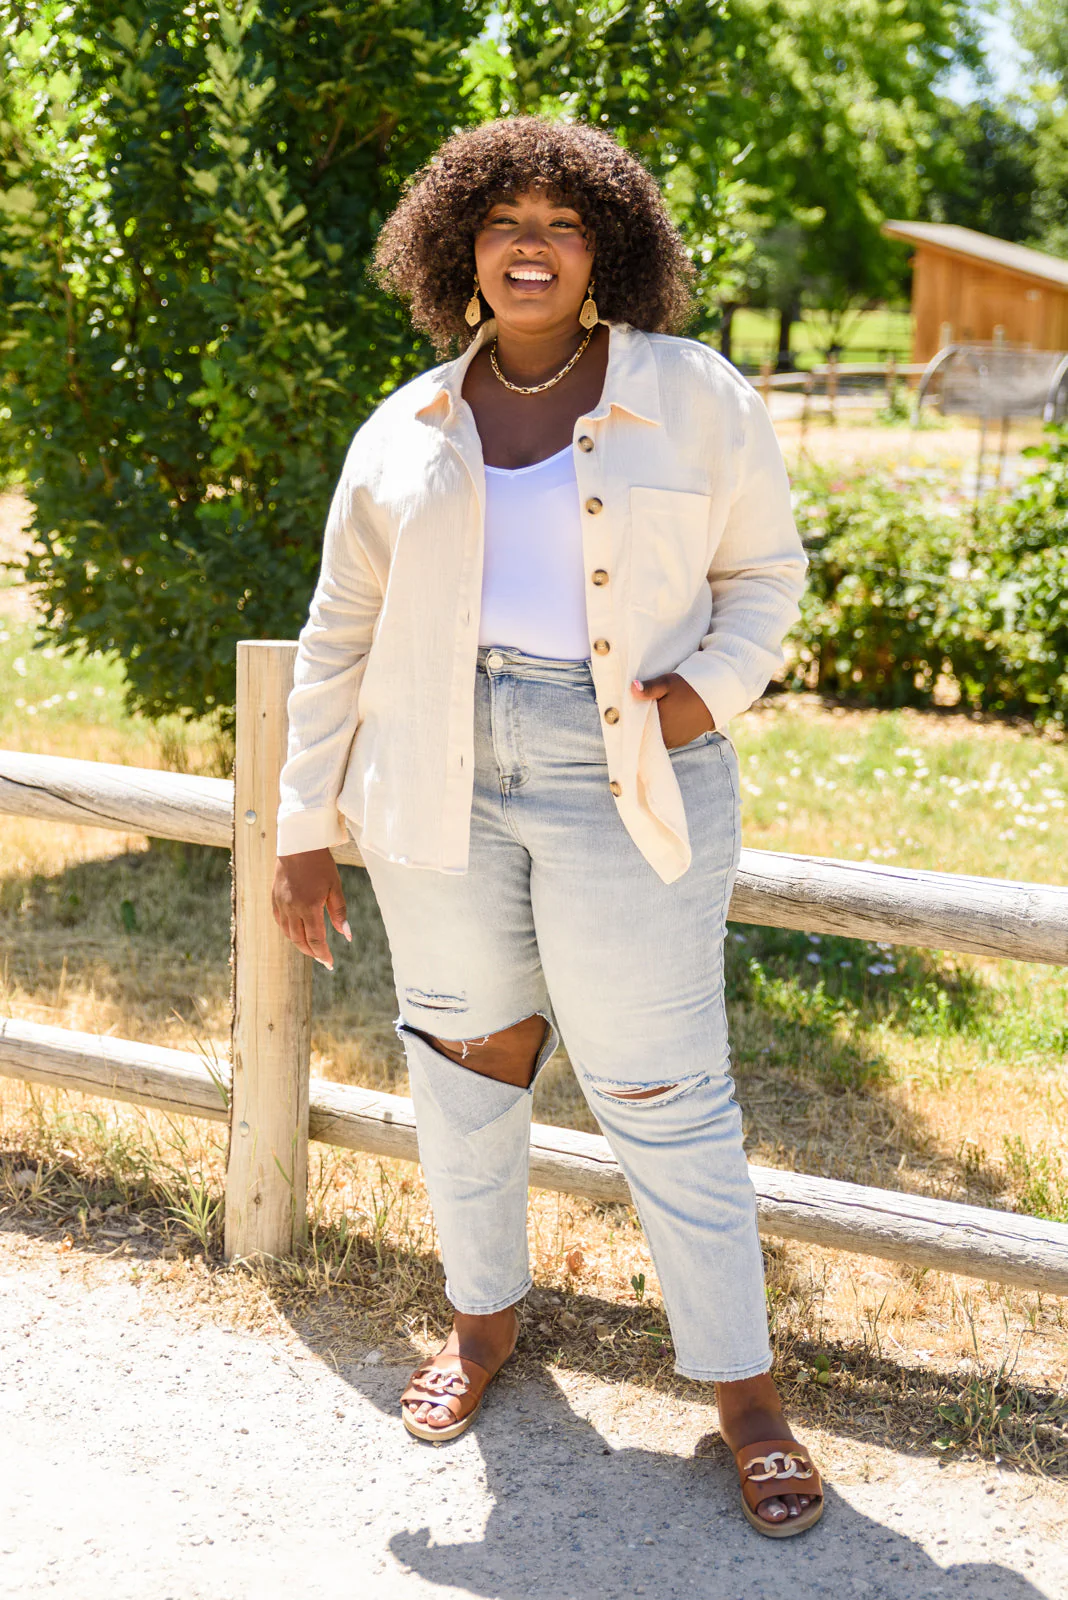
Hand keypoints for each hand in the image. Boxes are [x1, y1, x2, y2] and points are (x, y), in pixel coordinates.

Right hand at [272, 848, 350, 969]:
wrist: (297, 844)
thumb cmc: (320, 865)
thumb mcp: (335, 887)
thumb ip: (339, 912)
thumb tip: (346, 936)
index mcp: (309, 907)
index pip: (316, 940)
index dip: (323, 954)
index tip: (330, 963)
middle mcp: (292, 909)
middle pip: (300, 941)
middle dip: (312, 953)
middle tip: (322, 959)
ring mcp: (281, 904)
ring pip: (288, 934)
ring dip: (300, 944)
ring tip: (311, 949)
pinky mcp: (274, 899)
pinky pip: (280, 922)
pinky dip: (289, 931)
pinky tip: (297, 933)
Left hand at [630, 673, 714, 749]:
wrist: (715, 697)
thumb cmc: (689, 688)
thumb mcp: (667, 683)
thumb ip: (649, 688)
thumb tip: (632, 688)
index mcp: (658, 725)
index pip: (636, 728)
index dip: (630, 722)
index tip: (625, 714)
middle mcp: (665, 738)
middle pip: (645, 735)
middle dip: (640, 726)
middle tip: (637, 711)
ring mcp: (674, 742)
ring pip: (655, 738)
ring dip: (652, 730)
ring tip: (649, 716)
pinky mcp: (681, 741)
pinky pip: (666, 739)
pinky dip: (662, 732)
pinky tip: (662, 721)